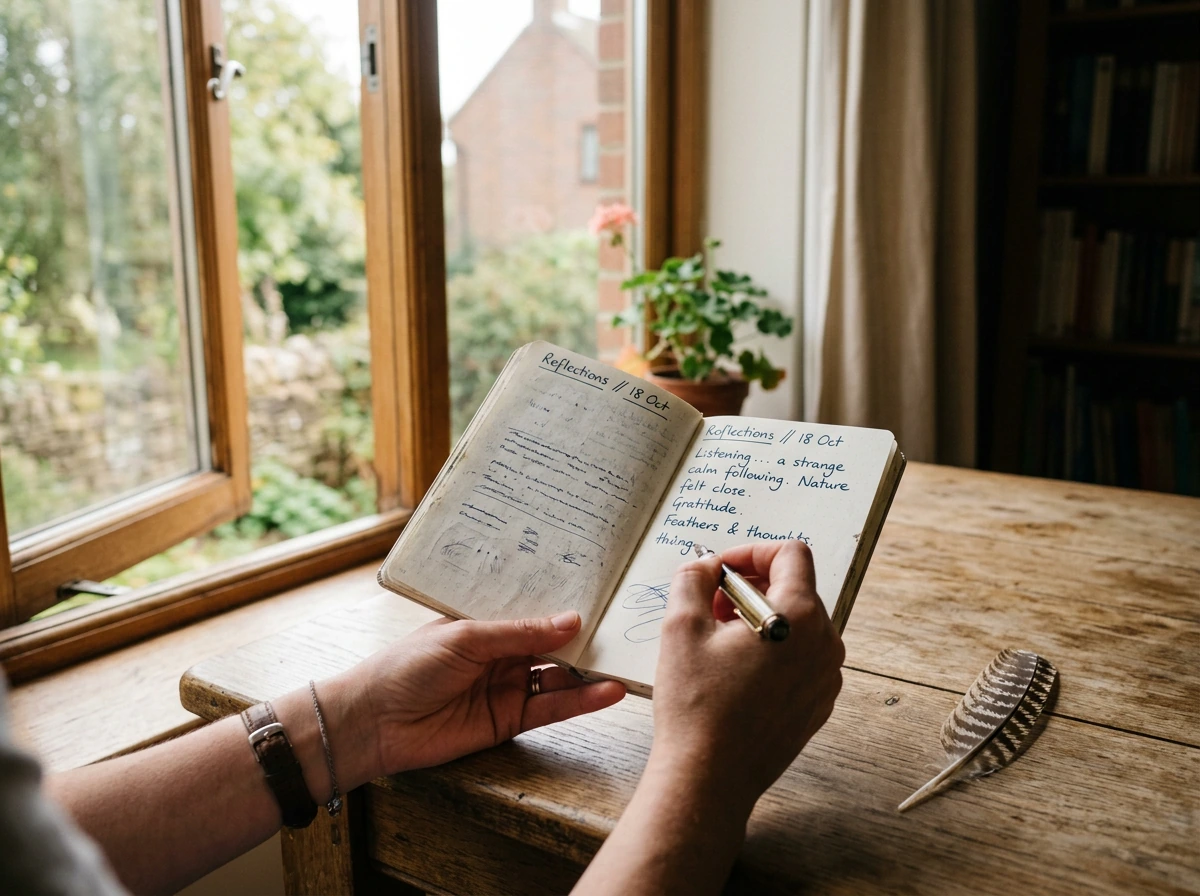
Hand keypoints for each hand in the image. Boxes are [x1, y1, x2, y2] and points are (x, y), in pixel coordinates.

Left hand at [329, 612, 625, 782]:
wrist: (374, 723)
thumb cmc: (407, 666)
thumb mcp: (466, 637)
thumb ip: (520, 633)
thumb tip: (571, 621)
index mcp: (485, 624)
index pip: (534, 612)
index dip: (565, 606)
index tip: (603, 596)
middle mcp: (500, 654)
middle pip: (552, 645)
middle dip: (586, 640)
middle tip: (625, 630)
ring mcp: (507, 687)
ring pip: (559, 677)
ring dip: (590, 672)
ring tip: (625, 663)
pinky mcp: (509, 721)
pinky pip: (552, 708)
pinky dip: (580, 701)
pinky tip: (606, 692)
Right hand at [648, 541, 844, 818]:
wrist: (709, 778)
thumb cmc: (696, 706)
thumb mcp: (681, 626)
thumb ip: (693, 578)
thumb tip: (704, 565)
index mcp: (799, 617)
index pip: (791, 553)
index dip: (751, 550)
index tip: (720, 569)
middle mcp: (825, 644)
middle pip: (794, 588)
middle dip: (750, 586)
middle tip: (709, 605)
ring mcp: (826, 678)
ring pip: (797, 624)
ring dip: (759, 618)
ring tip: (718, 641)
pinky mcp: (817, 704)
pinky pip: (800, 659)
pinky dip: (772, 650)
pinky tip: (734, 672)